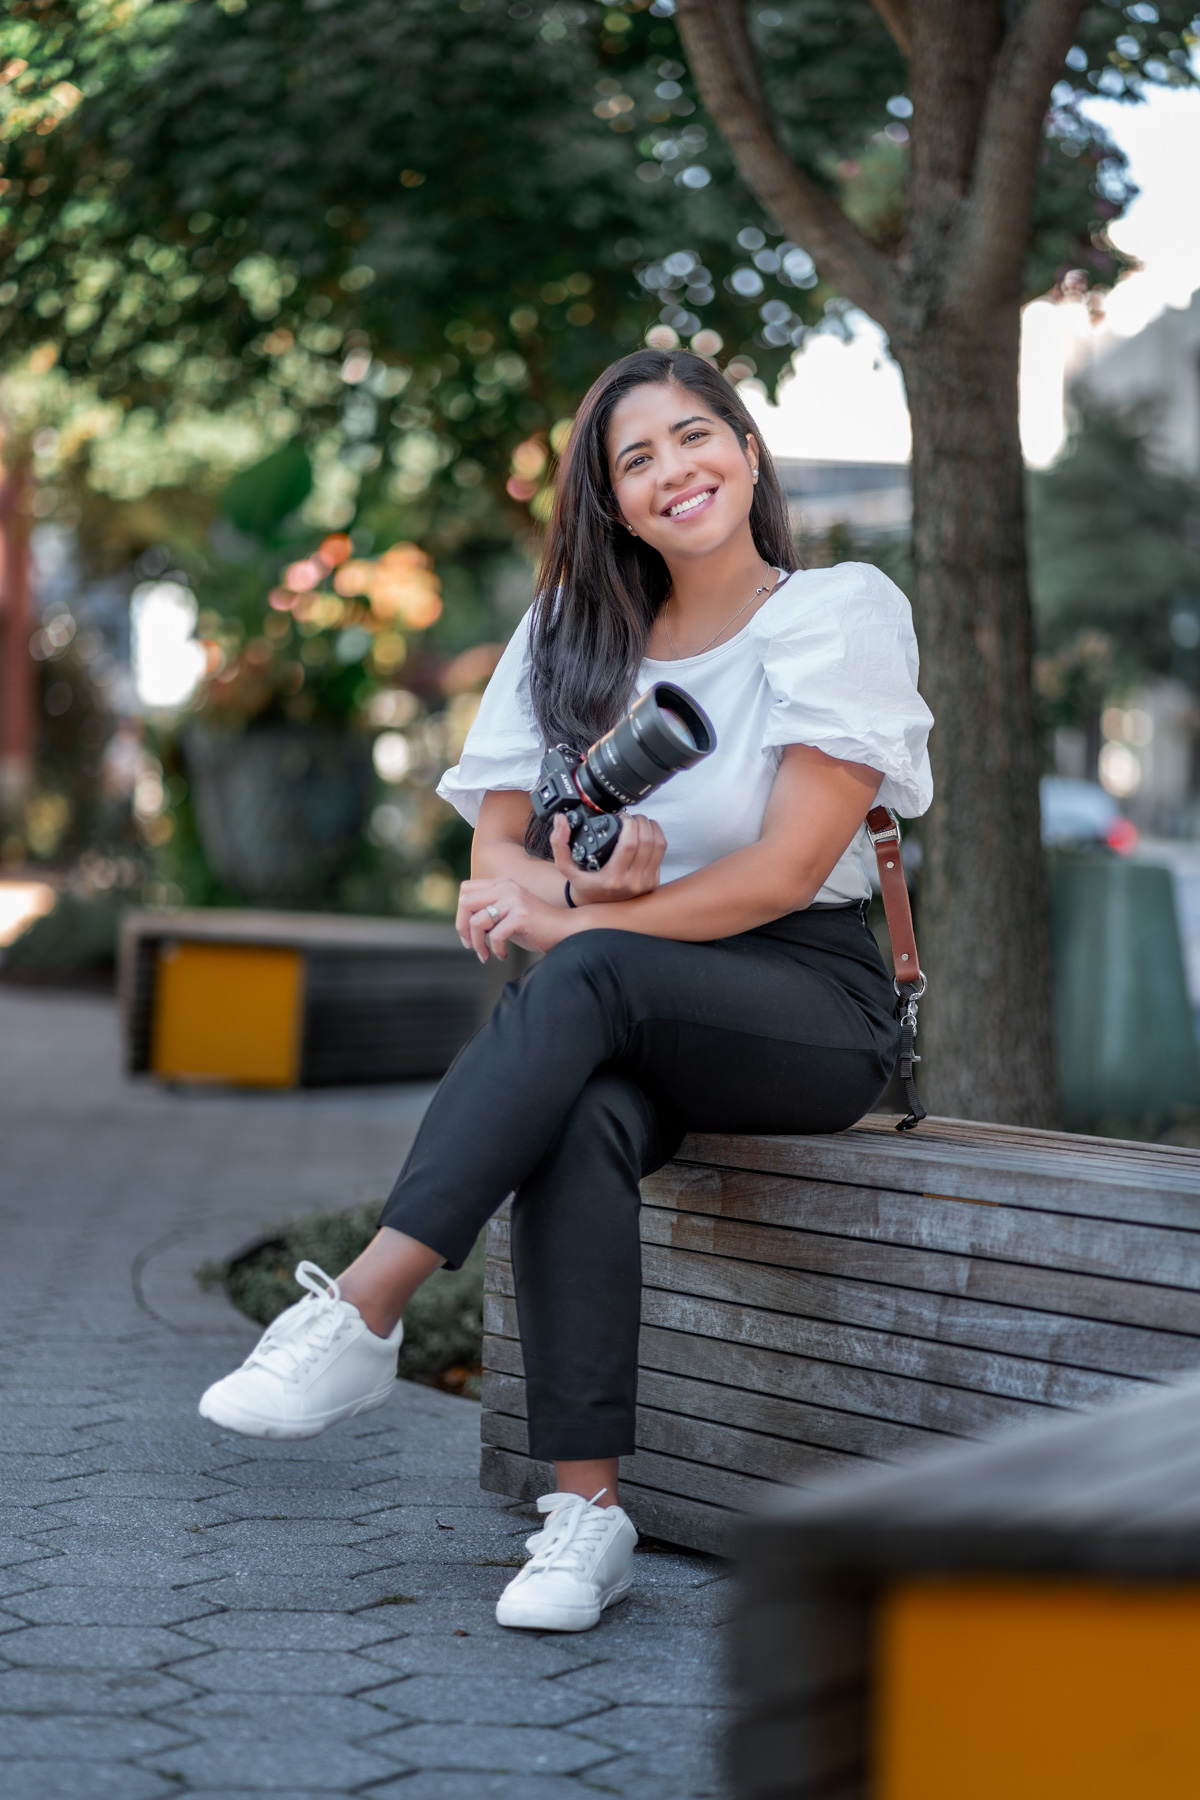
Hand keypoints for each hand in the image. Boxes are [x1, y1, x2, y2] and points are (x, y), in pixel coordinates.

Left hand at [456, 876, 567, 961]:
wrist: (566, 931)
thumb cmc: (536, 927)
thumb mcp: (509, 913)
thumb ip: (490, 911)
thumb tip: (463, 923)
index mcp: (502, 884)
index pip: (466, 889)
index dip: (460, 912)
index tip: (467, 932)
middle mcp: (507, 887)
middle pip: (466, 903)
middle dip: (462, 928)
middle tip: (470, 946)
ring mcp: (515, 900)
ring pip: (477, 922)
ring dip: (478, 944)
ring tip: (486, 954)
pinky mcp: (521, 916)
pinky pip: (495, 935)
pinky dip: (496, 949)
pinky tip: (503, 955)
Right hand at [550, 812, 665, 903]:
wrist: (597, 906)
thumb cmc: (583, 884)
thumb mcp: (565, 867)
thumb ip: (559, 843)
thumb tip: (561, 819)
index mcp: (612, 879)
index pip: (630, 844)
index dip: (629, 824)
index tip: (621, 817)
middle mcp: (631, 883)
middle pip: (647, 842)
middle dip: (641, 822)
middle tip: (630, 817)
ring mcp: (645, 884)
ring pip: (659, 846)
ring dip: (651, 827)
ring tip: (639, 822)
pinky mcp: (653, 882)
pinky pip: (661, 854)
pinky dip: (656, 838)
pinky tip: (646, 833)